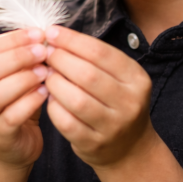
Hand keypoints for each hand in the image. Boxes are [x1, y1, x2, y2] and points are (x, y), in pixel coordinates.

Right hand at [0, 29, 49, 167]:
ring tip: (45, 72)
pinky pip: (10, 117)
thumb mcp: (13, 75)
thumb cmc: (15, 101)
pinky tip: (45, 92)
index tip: (38, 33)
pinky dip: (29, 102)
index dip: (12, 40)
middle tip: (43, 51)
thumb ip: (19, 56)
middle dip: (16, 58)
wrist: (14, 145)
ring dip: (22, 80)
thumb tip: (40, 32)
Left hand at [44, 25, 154, 167]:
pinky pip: (66, 122)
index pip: (101, 52)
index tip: (51, 32)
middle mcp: (129, 102)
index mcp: (136, 78)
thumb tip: (57, 36)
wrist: (130, 149)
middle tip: (46, 53)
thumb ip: (93, 58)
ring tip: (46, 74)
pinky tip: (49, 97)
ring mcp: (113, 126)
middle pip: (87, 74)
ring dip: (55, 82)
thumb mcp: (118, 78)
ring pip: (76, 99)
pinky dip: (53, 106)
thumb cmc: (116, 102)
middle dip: (60, 59)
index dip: (72, 40)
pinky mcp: (95, 144)